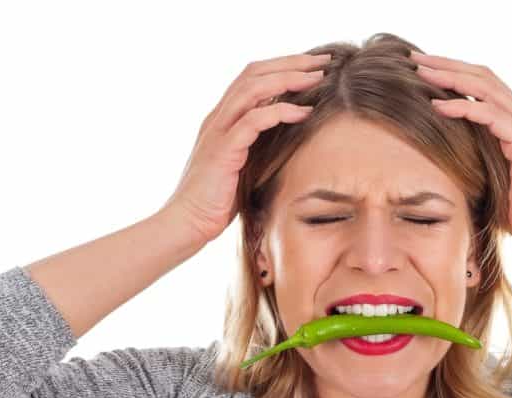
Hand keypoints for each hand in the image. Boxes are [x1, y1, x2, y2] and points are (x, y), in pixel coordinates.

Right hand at [161, 51, 331, 242]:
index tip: (314, 65)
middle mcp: (218, 118)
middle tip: (324, 59)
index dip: (283, 65)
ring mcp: (218, 131)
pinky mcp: (223, 150)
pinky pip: (254, 120)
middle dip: (291, 62)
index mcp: (222, 119)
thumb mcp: (242, 167)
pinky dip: (280, 112)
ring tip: (318, 78)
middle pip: (254, 72)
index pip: (252, 77)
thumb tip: (290, 141)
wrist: (188, 223)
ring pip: (253, 88)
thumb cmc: (216, 202)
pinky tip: (303, 113)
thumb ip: (258, 147)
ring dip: (288, 79)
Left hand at [409, 50, 511, 244]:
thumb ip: (469, 154)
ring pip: (485, 87)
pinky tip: (439, 107)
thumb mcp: (484, 173)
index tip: (421, 67)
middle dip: (447, 64)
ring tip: (421, 73)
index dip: (452, 70)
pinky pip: (490, 114)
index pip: (482, 82)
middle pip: (482, 75)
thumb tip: (434, 152)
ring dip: (450, 78)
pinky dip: (463, 108)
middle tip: (415, 58)